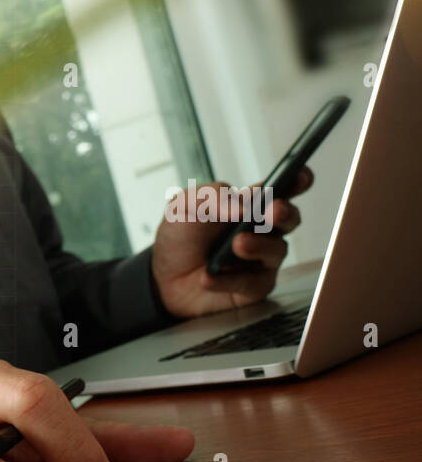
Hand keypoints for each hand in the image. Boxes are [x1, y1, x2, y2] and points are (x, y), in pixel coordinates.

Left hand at [151, 169, 311, 318]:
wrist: (160, 279)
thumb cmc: (179, 239)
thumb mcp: (184, 207)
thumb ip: (212, 197)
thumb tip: (244, 206)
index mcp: (249, 205)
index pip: (281, 189)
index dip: (297, 180)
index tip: (300, 175)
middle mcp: (262, 231)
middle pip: (289, 219)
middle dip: (284, 213)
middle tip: (273, 211)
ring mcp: (261, 259)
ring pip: (277, 250)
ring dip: (258, 245)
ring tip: (237, 244)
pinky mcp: (254, 286)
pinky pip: (252, 283)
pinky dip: (228, 279)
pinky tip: (207, 277)